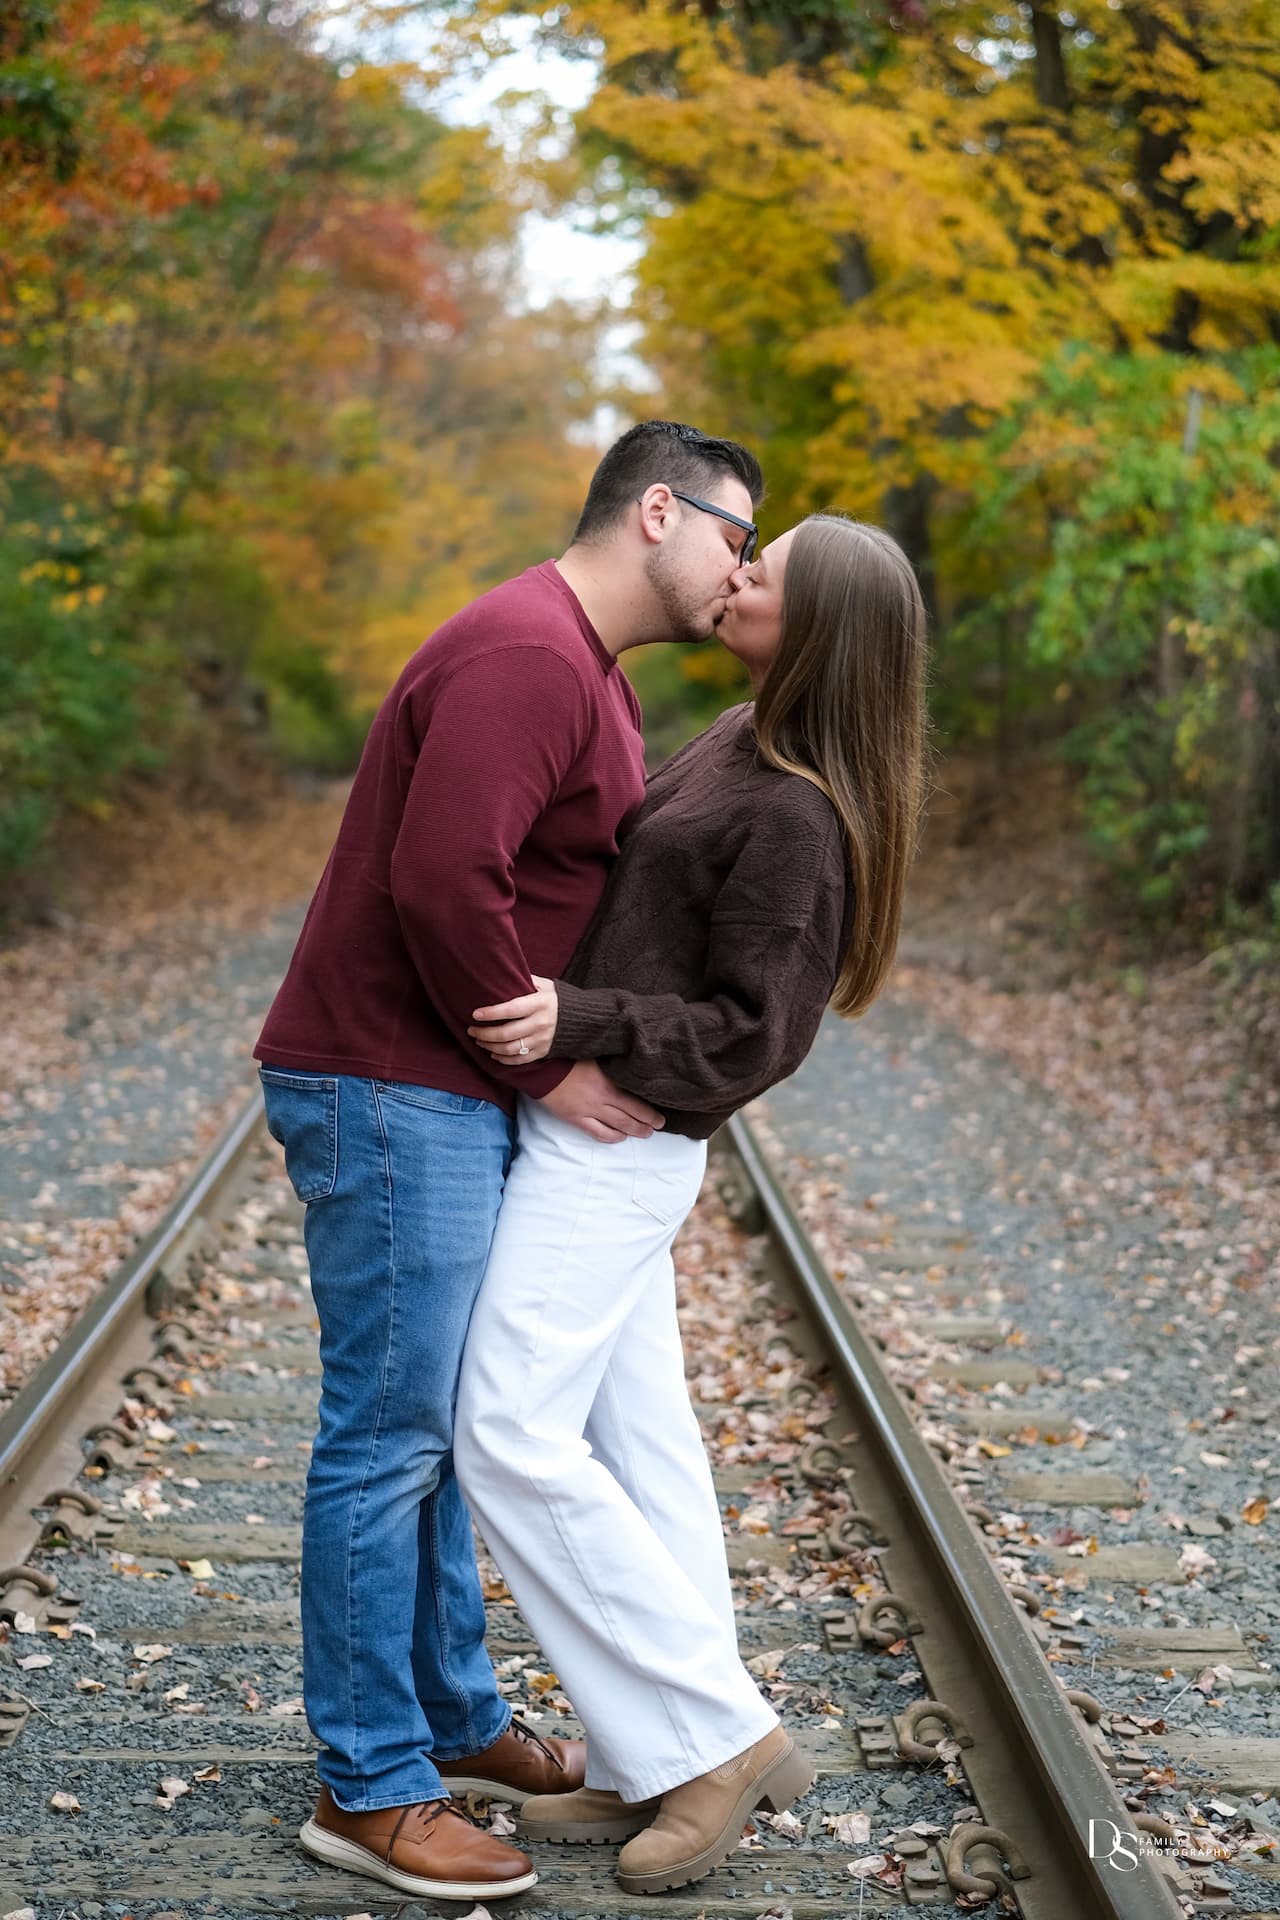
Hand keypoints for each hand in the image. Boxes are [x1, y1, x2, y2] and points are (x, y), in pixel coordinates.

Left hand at [469, 974, 557, 1063]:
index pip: (511, 1009)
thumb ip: (525, 981)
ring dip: (490, 1047)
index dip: (491, 1013)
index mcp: (539, 1004)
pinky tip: (493, 1054)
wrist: (583, 1019)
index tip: (475, 1014)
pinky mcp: (544, 1052)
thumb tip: (503, 974)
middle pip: (506, 1033)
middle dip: (484, 1033)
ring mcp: (542, 1040)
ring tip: (479, 1041)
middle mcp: (541, 1023)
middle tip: (471, 1030)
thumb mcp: (545, 985)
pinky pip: (520, 1060)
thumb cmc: (558, 999)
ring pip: (510, 1049)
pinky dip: (504, 1059)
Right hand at [536, 1061, 664, 1143]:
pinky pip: (597, 1133)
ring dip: (632, 1132)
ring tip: (644, 1133)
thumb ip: (613, 1063)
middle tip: (658, 1127)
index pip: (635, 1103)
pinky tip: (619, 1137)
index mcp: (607, 1083)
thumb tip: (630, 1063)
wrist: (541, 1067)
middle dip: (646, 1124)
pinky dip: (611, 1137)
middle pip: (629, 1117)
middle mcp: (600, 1100)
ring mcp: (588, 1112)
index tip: (661, 1118)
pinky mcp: (575, 1119)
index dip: (650, 1113)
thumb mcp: (595, 1056)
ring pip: (616, 1127)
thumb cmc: (568, 1056)